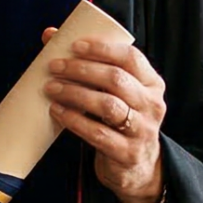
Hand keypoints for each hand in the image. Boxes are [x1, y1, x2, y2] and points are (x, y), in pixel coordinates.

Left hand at [43, 30, 167, 202]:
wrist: (135, 167)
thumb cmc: (119, 120)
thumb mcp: (115, 93)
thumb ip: (90, 65)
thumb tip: (50, 35)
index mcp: (152, 83)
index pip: (131, 58)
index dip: (102, 48)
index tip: (74, 45)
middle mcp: (152, 105)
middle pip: (116, 79)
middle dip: (82, 70)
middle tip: (55, 67)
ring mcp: (143, 130)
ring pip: (108, 105)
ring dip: (75, 93)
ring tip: (51, 88)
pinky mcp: (127, 153)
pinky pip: (97, 133)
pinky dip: (74, 120)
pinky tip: (57, 111)